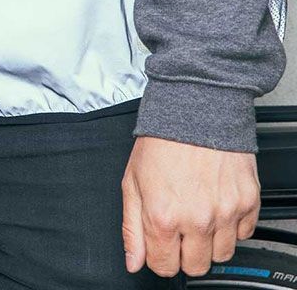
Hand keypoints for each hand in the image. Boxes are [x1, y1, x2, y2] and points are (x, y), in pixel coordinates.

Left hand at [122, 135, 260, 277]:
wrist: (193, 112)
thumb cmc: (161, 142)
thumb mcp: (131, 182)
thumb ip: (131, 227)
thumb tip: (133, 261)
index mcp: (163, 216)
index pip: (164, 266)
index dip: (159, 255)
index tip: (159, 241)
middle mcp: (197, 220)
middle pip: (195, 267)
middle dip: (184, 252)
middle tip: (179, 226)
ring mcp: (225, 213)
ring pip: (222, 255)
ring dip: (209, 241)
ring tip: (198, 213)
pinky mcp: (247, 203)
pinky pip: (243, 234)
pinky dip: (232, 226)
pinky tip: (216, 204)